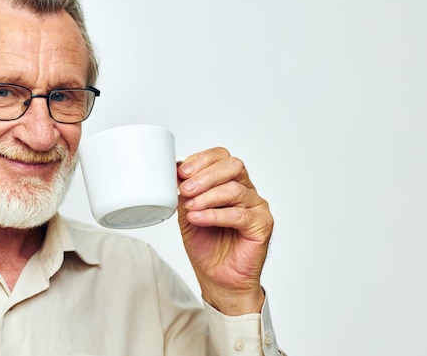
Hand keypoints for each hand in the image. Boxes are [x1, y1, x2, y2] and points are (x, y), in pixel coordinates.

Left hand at [177, 147, 272, 315]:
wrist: (219, 279)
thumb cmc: (207, 247)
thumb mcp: (187, 214)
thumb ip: (184, 193)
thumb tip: (174, 173)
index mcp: (229, 182)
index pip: (221, 157)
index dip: (202, 160)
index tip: (182, 171)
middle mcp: (246, 191)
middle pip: (233, 166)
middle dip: (206, 175)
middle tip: (186, 188)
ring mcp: (256, 207)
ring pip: (235, 189)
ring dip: (208, 196)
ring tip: (191, 208)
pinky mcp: (262, 225)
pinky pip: (239, 214)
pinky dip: (215, 215)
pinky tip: (199, 218)